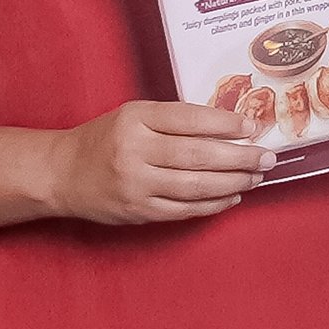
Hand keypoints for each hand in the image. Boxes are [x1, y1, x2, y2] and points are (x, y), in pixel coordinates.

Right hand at [43, 100, 272, 224]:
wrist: (61, 173)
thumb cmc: (105, 139)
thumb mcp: (134, 115)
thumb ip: (174, 120)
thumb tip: (230, 127)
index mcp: (135, 118)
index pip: (189, 119)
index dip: (226, 123)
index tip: (253, 126)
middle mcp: (134, 150)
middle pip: (198, 155)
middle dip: (240, 157)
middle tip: (267, 157)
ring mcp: (136, 184)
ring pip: (195, 186)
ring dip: (233, 182)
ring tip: (256, 176)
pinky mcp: (138, 212)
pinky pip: (184, 210)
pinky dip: (213, 204)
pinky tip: (233, 196)